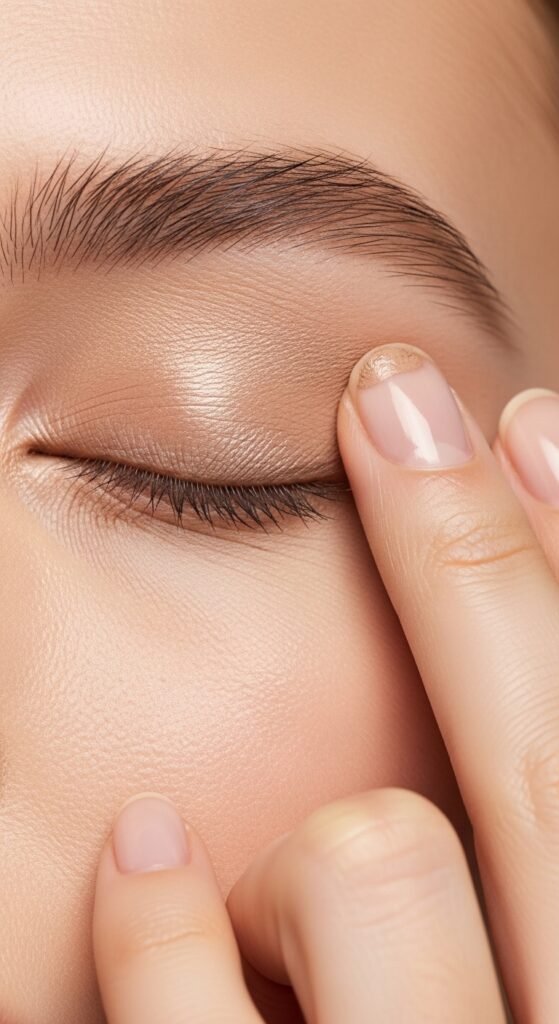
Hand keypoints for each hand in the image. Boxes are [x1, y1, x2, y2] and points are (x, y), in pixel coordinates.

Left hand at [92, 341, 558, 1021]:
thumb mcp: (554, 937)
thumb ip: (544, 799)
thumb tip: (500, 620)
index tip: (513, 416)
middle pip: (543, 758)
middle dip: (474, 548)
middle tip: (399, 388)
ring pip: (375, 866)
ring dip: (328, 840)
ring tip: (287, 856)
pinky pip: (180, 1016)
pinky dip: (158, 933)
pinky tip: (144, 860)